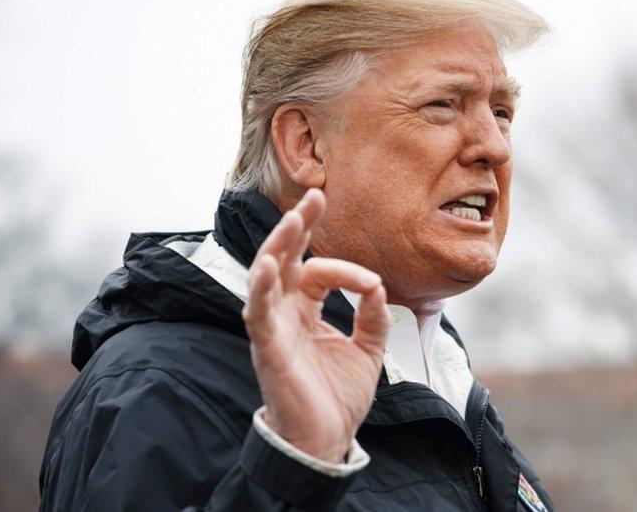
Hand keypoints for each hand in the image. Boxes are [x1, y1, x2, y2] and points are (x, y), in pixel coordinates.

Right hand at [243, 188, 390, 462]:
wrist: (326, 441)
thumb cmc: (337, 397)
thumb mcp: (368, 350)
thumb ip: (374, 316)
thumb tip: (377, 284)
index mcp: (307, 311)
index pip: (319, 271)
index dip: (346, 269)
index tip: (372, 285)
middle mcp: (286, 313)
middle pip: (285, 259)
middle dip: (297, 226)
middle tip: (314, 195)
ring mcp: (273, 328)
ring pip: (267, 276)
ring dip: (279, 246)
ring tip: (293, 219)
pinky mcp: (268, 348)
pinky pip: (258, 313)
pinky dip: (261, 289)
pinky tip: (267, 266)